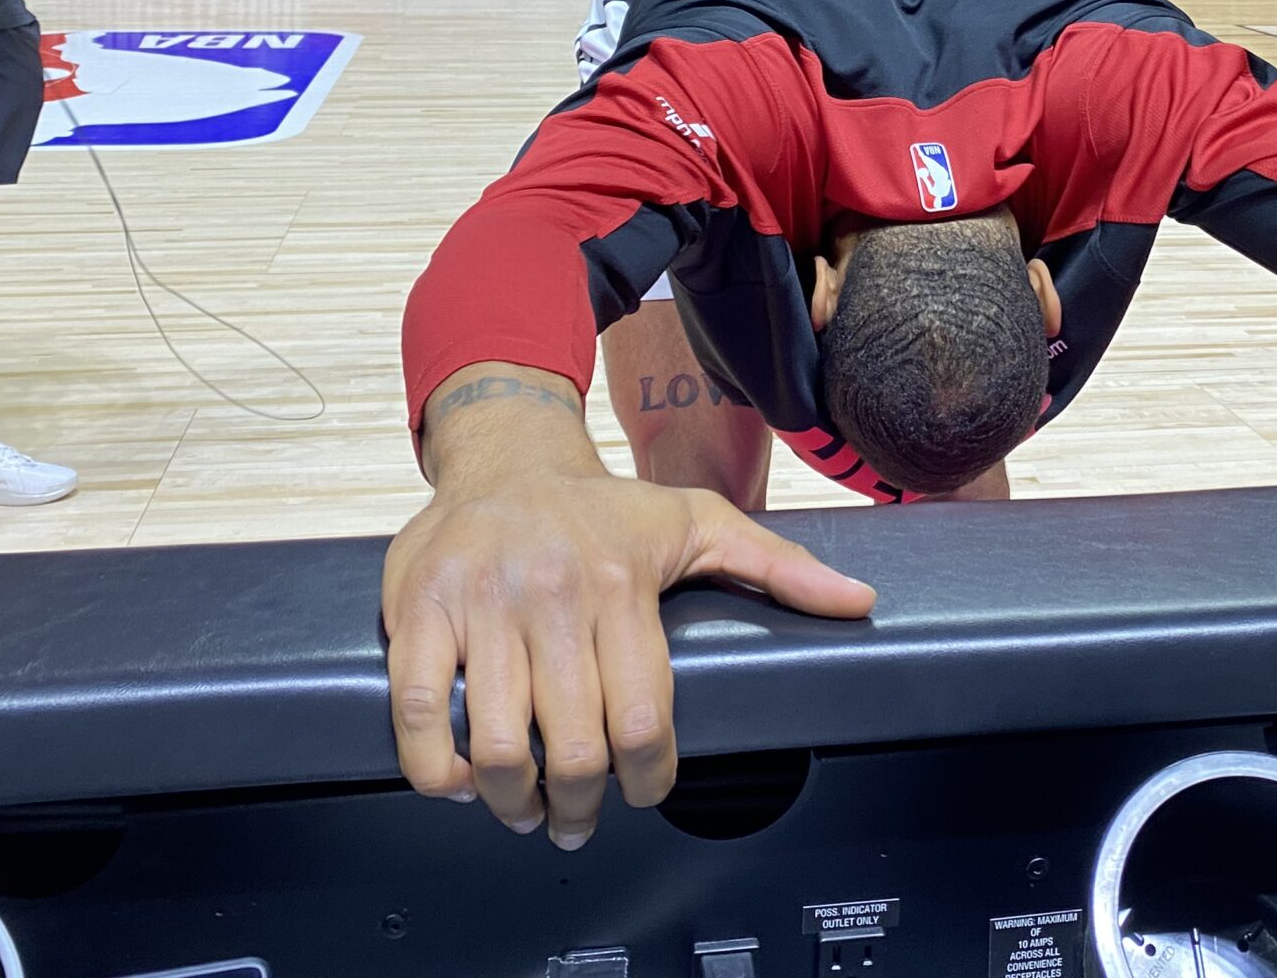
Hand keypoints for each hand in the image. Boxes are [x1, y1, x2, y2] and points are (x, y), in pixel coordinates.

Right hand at [382, 473, 873, 847]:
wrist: (507, 457)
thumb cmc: (603, 508)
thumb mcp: (699, 522)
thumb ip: (779, 565)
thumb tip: (858, 602)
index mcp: (622, 583)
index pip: (642, 718)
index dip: (648, 777)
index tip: (645, 789)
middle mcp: (552, 594)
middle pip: (574, 744)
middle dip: (581, 805)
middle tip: (579, 818)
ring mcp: (479, 604)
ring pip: (498, 742)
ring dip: (513, 800)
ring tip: (525, 808)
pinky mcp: (418, 609)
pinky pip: (421, 710)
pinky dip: (437, 765)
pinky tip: (459, 778)